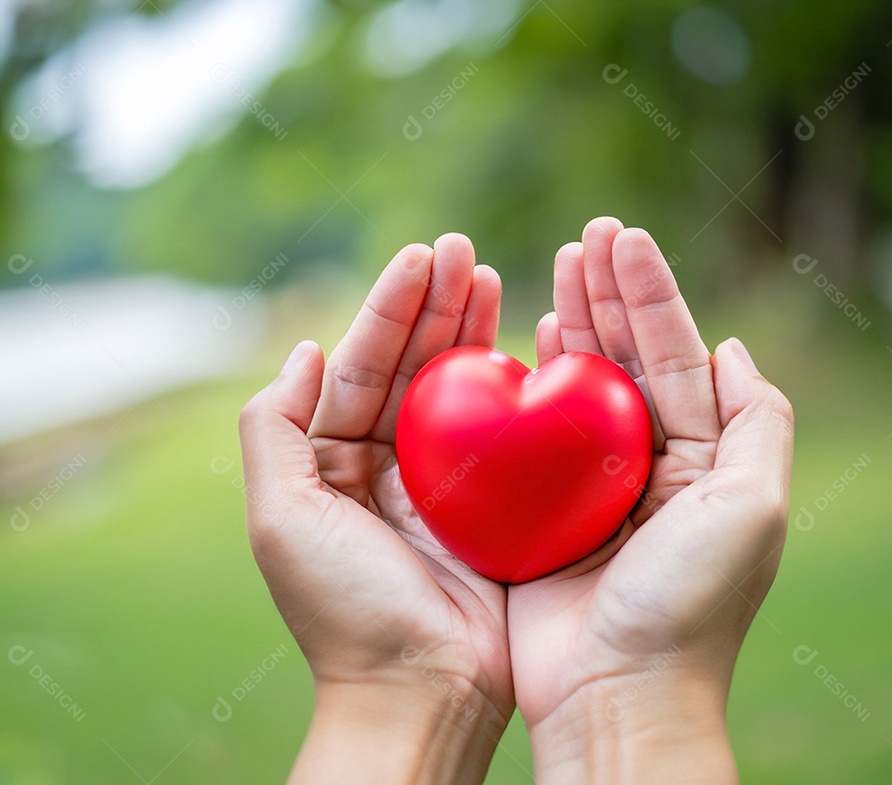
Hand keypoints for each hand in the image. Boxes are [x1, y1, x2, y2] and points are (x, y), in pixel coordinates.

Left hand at [239, 236, 512, 784]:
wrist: (421, 693)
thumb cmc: (345, 609)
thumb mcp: (281, 518)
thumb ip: (275, 430)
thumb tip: (303, 349)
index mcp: (335, 463)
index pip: (361, 366)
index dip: (390, 309)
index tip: (422, 256)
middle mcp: (389, 465)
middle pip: (414, 367)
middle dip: (436, 306)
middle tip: (465, 249)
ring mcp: (446, 484)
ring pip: (462, 390)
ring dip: (475, 331)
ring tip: (492, 274)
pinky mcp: (496, 506)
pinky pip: (508, 434)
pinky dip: (519, 388)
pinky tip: (534, 343)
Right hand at [508, 218, 794, 781]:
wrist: (617, 691)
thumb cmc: (690, 603)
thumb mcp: (755, 506)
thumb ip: (758, 420)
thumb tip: (731, 347)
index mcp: (703, 458)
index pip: (673, 355)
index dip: (650, 294)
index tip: (622, 237)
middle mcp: (650, 463)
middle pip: (626, 358)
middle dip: (608, 293)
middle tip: (586, 233)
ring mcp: (593, 485)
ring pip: (578, 384)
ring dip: (569, 322)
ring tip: (556, 262)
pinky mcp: (542, 509)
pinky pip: (530, 432)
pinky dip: (526, 383)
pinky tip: (521, 338)